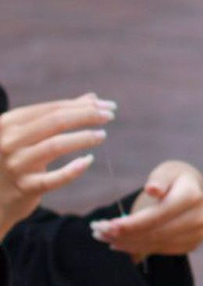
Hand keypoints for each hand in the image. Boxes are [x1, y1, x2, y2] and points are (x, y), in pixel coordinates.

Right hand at [0, 94, 114, 238]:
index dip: (82, 106)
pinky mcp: (24, 187)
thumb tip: (92, 98)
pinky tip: (88, 161)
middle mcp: (8, 141)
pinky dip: (73, 170)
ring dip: (83, 137)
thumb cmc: (15, 157)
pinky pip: (53, 179)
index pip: (52, 108)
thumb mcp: (28, 134)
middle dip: (86, 115)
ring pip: (55, 146)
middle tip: (110, 115)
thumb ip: (58, 115)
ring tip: (102, 134)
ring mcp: (15, 165)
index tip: (108, 106)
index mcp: (9, 123)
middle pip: (55, 122)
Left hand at [93, 160, 202, 258]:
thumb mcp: (165, 172)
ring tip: (103, 237)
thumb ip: (158, 179)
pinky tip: (120, 242)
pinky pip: (159, 249)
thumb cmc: (172, 179)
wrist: (193, 191)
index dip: (132, 223)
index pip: (157, 215)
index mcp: (192, 196)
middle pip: (155, 233)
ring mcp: (197, 233)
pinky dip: (137, 247)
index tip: (107, 225)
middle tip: (97, 232)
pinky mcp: (191, 244)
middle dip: (124, 234)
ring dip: (126, 242)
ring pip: (155, 244)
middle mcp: (199, 218)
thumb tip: (153, 190)